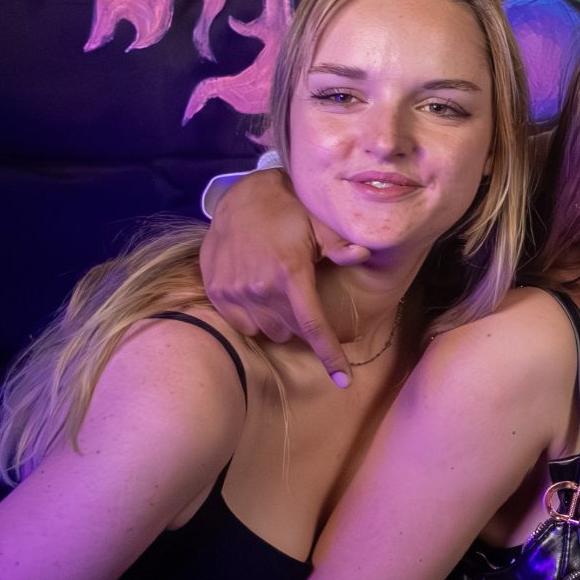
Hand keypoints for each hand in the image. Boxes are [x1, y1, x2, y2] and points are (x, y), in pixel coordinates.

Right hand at [200, 168, 369, 384]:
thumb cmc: (288, 210)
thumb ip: (339, 245)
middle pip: (291, 332)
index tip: (344, 381)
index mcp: (290, 274)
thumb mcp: (318, 222)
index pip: (313, 326)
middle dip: (302, 324)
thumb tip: (363, 254)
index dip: (330, 356)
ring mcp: (234, 293)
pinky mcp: (216, 293)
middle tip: (303, 295)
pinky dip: (254, 317)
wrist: (240, 198)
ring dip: (278, 321)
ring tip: (280, 291)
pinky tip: (259, 294)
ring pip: (266, 331)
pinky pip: (242, 324)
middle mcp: (259, 289)